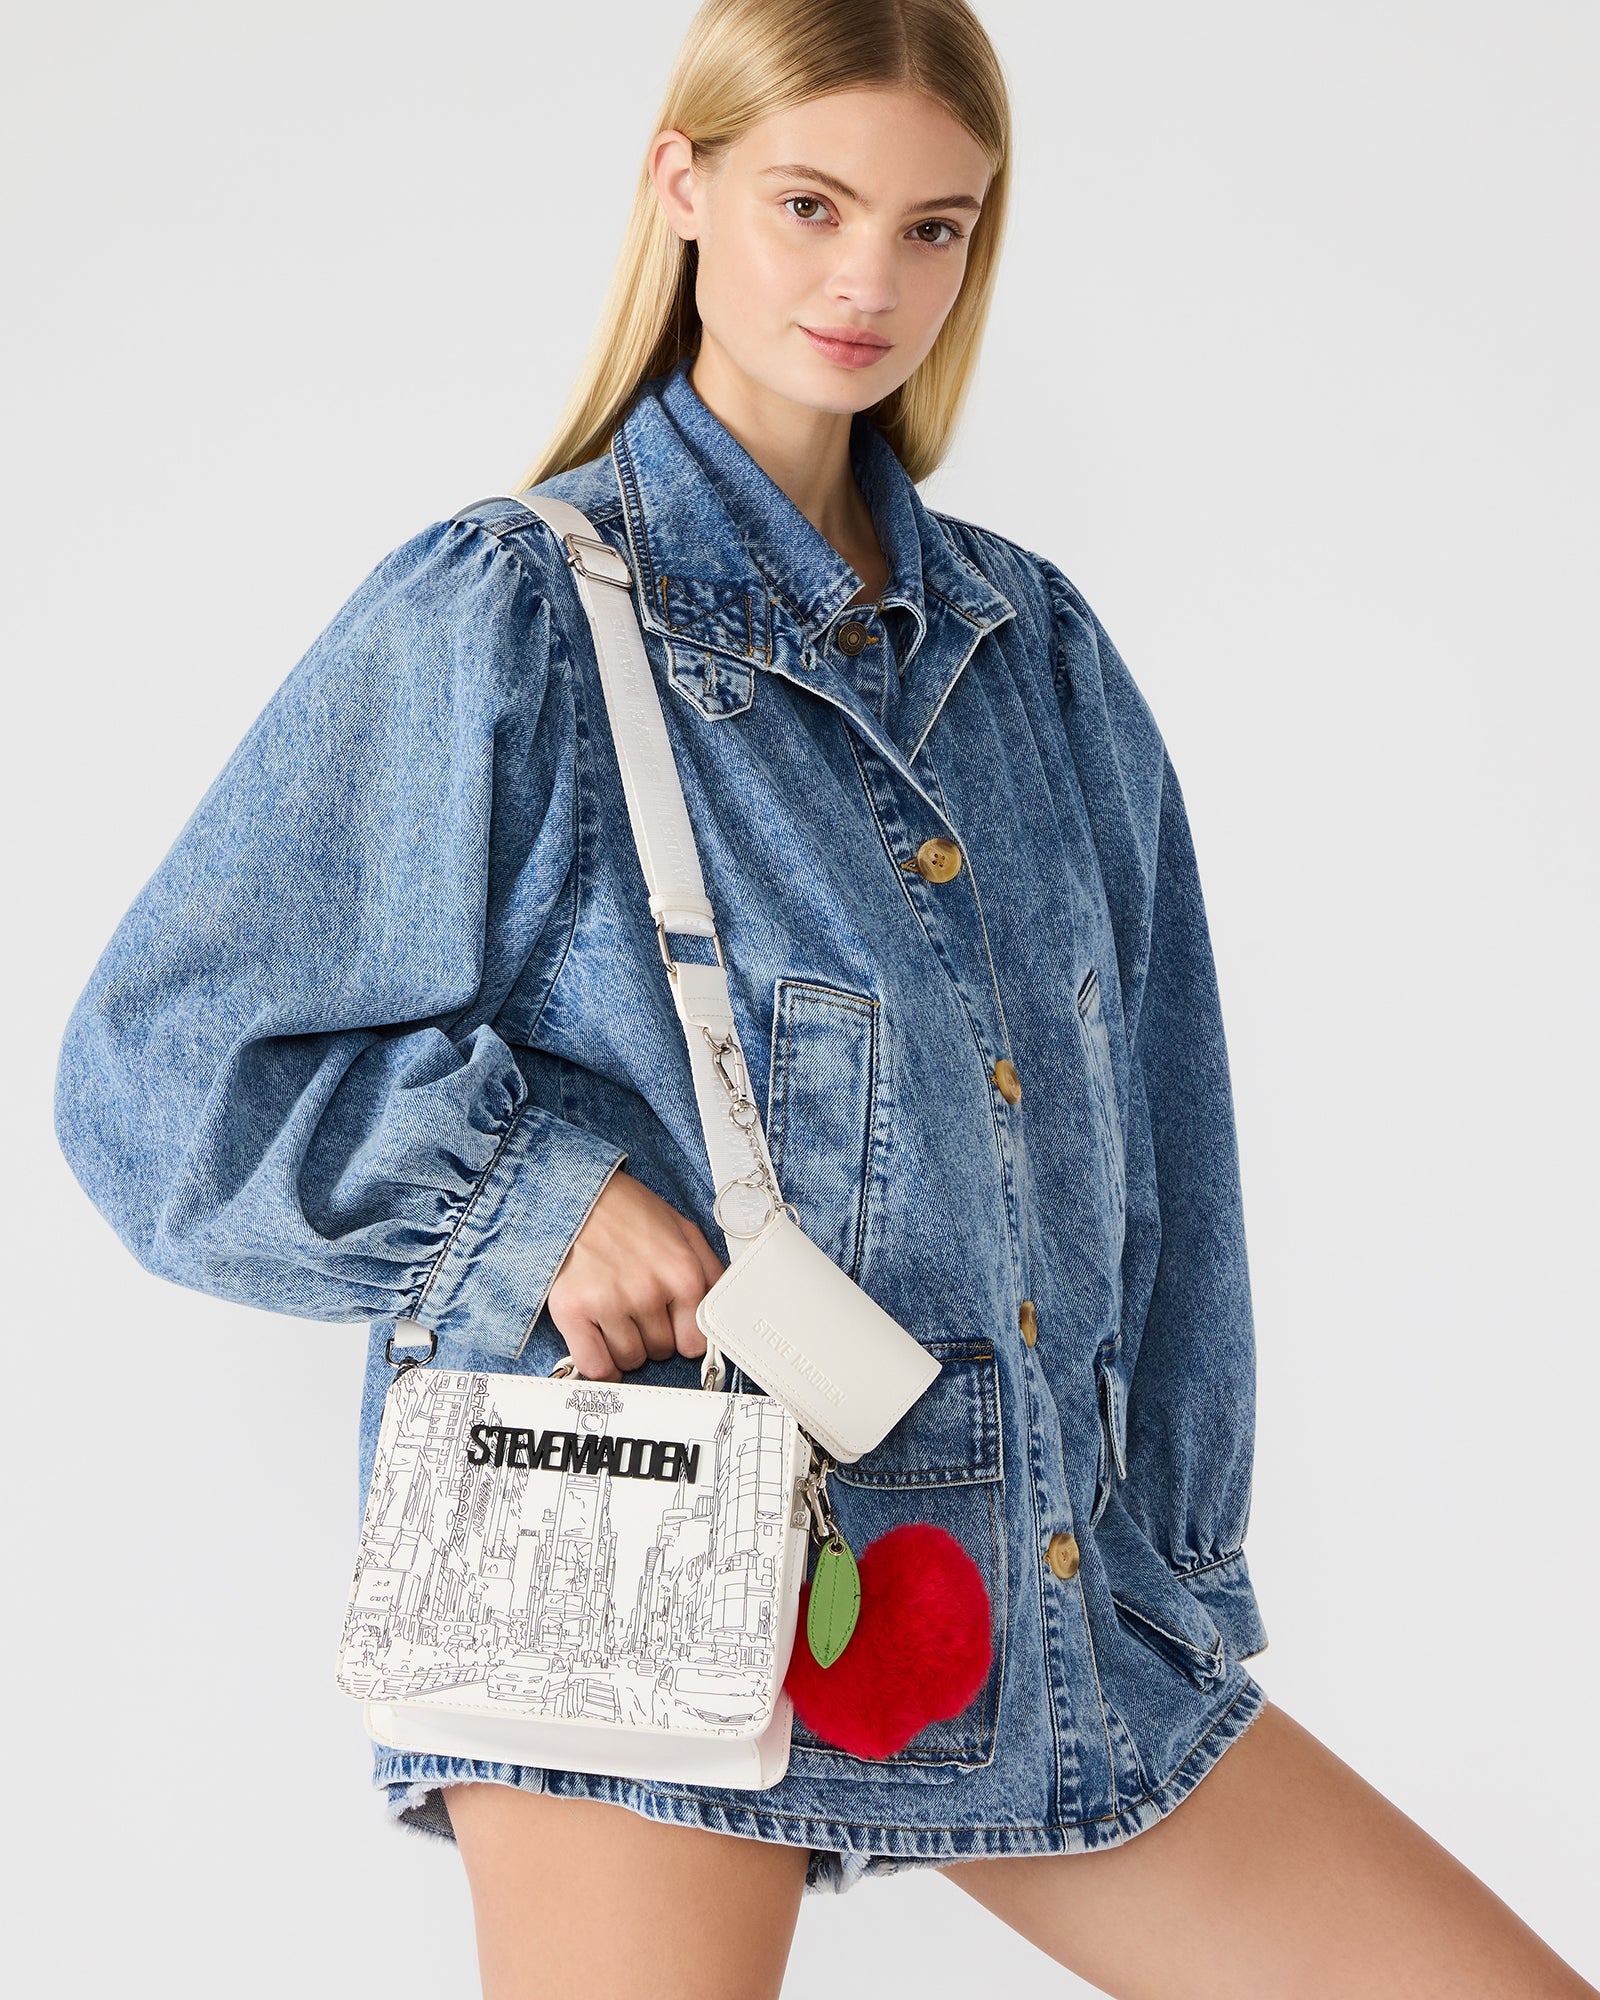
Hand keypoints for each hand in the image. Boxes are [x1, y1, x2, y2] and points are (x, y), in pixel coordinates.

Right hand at [545, 1167, 724, 1381]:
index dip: (680, 1335)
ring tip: (616, 1317)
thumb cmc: (628, 1212)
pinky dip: (600, 1365)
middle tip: (637, 1310)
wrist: (576, 1193)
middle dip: (651, 1336)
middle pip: (660, 1351)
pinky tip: (599, 1347)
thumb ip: (709, 1271)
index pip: (694, 1342)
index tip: (670, 1327)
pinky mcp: (573, 1311)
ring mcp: (610, 1303)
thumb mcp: (684, 1230)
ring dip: (624, 1347)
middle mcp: (649, 1292)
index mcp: (682, 1273)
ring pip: (629, 1360)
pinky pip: (595, 1365)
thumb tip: (721, 1309)